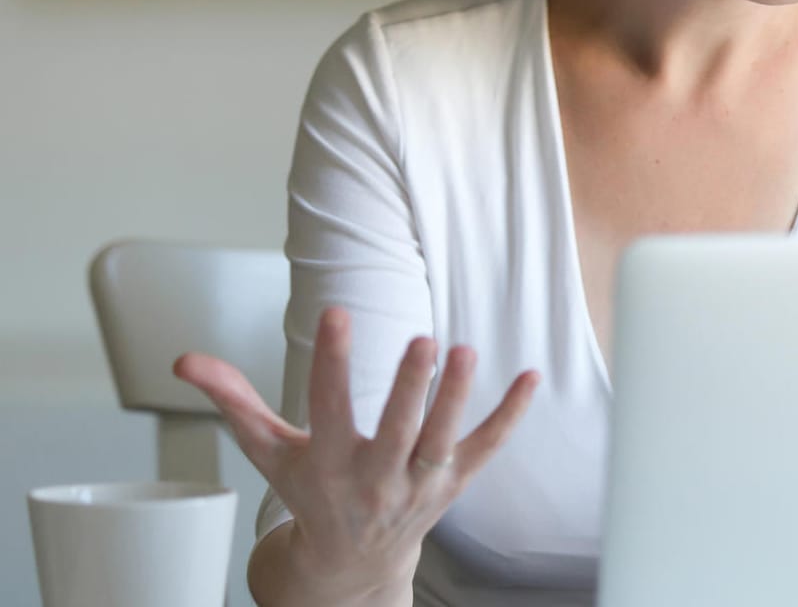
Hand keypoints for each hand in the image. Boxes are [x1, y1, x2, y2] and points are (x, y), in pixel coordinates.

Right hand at [174, 307, 538, 592]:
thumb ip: (232, 401)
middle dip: (411, 388)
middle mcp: (376, 476)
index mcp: (328, 463)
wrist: (347, 566)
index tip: (337, 314)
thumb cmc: (310, 495)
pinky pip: (486, 448)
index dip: (334, 361)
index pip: (329, 406)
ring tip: (465, 350)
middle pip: (398, 429)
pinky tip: (529, 378)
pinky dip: (510, 416)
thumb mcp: (267, 451)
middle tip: (423, 340)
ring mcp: (419, 481)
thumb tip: (185, 361)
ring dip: (457, 397)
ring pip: (443, 439)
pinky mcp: (453, 482)